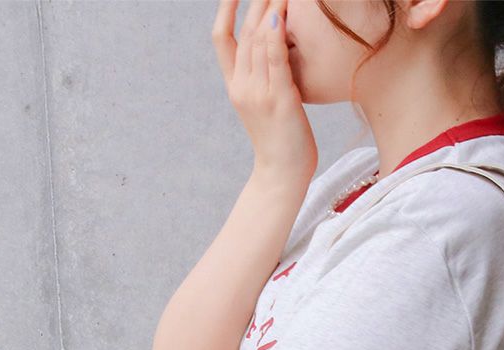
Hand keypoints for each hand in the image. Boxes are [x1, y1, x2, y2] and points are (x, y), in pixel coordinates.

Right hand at [213, 0, 317, 186]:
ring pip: (258, 41)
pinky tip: (280, 15)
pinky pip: (275, 60)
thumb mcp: (266, 107)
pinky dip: (277, 35)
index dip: (224, 11)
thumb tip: (272, 55)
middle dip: (253, 1)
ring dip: (268, 9)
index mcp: (235, 87)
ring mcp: (259, 93)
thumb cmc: (281, 143)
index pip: (221, 40)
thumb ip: (264, 80)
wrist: (282, 176)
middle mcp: (242, 86)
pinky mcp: (279, 100)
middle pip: (243, 33)